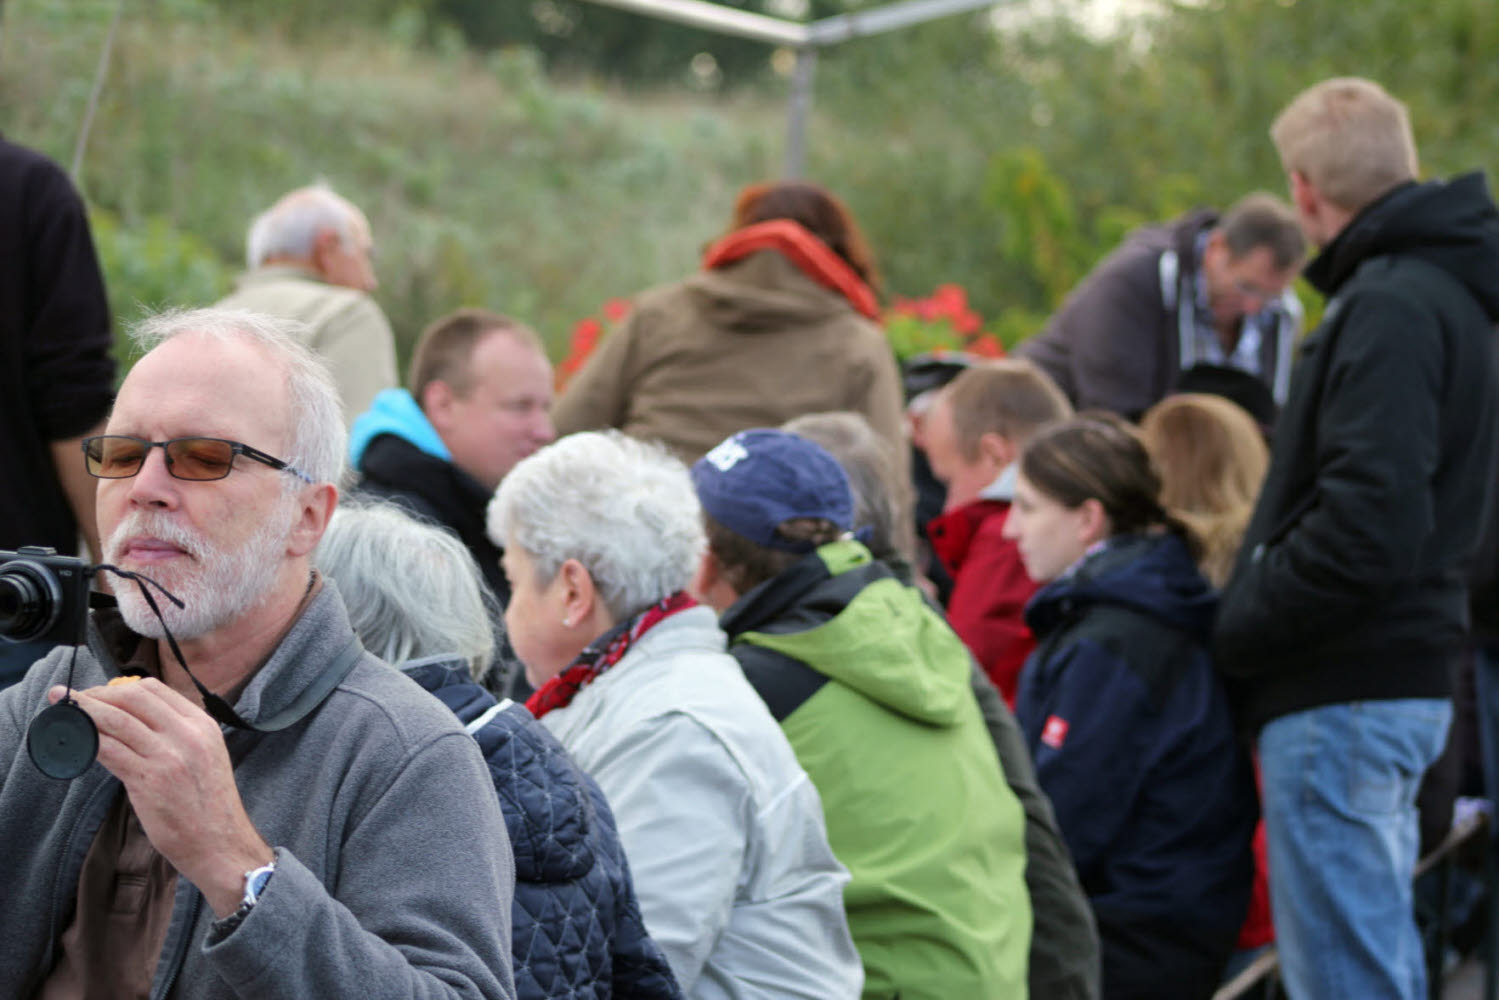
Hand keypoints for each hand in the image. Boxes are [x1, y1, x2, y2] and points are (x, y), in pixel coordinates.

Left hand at [50, 679, 272, 917]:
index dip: (119, 686)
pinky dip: (87, 741)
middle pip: (133, 697)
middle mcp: (187, 734)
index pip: (155, 690)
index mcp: (203, 725)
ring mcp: (168, 756)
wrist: (220, 843)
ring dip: (84, 712)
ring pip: (116, 720)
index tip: (99, 693)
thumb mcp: (204, 756)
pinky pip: (108, 750)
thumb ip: (177, 735)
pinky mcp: (149, 780)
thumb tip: (134, 721)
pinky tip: (74, 742)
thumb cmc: (208, 805)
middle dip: (97, 694)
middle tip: (73, 699)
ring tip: (62, 710)